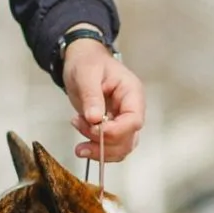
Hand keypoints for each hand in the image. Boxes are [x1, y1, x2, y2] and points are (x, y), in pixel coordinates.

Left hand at [62, 38, 145, 161]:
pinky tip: (83, 145)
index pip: (134, 120)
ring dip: (100, 151)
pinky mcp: (112, 128)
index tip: (94, 129)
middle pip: (128, 138)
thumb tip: (95, 118)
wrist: (82, 61)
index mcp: (132, 93)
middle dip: (103, 142)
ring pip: (121, 148)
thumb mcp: (87, 74)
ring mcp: (122, 120)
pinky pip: (112, 148)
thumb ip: (92, 96)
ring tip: (79, 144)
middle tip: (79, 126)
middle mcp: (132, 109)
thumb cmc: (87, 62)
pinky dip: (98, 151)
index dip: (116, 131)